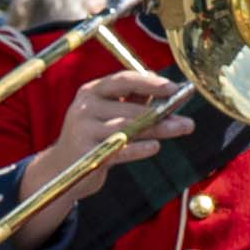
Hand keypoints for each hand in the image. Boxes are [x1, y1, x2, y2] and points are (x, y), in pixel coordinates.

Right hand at [55, 68, 188, 171]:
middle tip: (188, 120)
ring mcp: (83, 129)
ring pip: (129, 127)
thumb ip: (135, 101)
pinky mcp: (87, 153)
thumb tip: (170, 89)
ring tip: (183, 128)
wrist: (61, 169)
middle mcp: (85, 107)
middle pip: (131, 107)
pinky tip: (155, 147)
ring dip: (160, 128)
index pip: (123, 80)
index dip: (150, 82)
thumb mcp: (109, 114)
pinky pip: (119, 149)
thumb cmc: (92, 137)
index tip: (175, 87)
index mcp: (91, 91)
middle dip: (163, 112)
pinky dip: (139, 148)